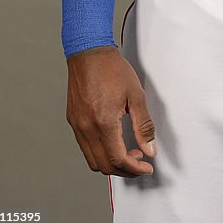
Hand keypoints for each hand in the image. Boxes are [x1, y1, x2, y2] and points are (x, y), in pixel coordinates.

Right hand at [66, 46, 156, 177]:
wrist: (89, 52)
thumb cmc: (112, 69)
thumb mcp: (136, 95)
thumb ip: (144, 125)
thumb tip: (149, 149)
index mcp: (104, 122)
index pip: (118, 159)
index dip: (135, 169)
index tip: (146, 167)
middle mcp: (87, 128)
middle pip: (104, 166)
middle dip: (124, 170)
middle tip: (139, 162)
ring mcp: (77, 126)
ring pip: (92, 160)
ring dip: (111, 163)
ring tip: (128, 153)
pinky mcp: (73, 121)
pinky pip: (85, 147)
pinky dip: (100, 152)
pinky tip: (113, 141)